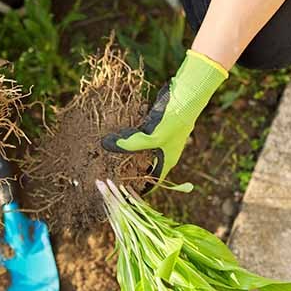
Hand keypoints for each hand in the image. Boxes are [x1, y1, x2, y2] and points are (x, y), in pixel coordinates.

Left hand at [102, 50, 227, 182]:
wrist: (185, 97)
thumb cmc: (172, 122)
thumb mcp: (150, 137)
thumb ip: (128, 144)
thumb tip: (105, 145)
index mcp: (166, 161)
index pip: (153, 181)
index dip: (140, 189)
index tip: (124, 193)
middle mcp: (163, 152)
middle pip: (144, 166)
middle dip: (129, 170)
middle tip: (110, 173)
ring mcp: (159, 139)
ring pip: (140, 150)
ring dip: (126, 152)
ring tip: (108, 157)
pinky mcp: (154, 126)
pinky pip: (138, 136)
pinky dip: (128, 137)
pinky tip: (115, 137)